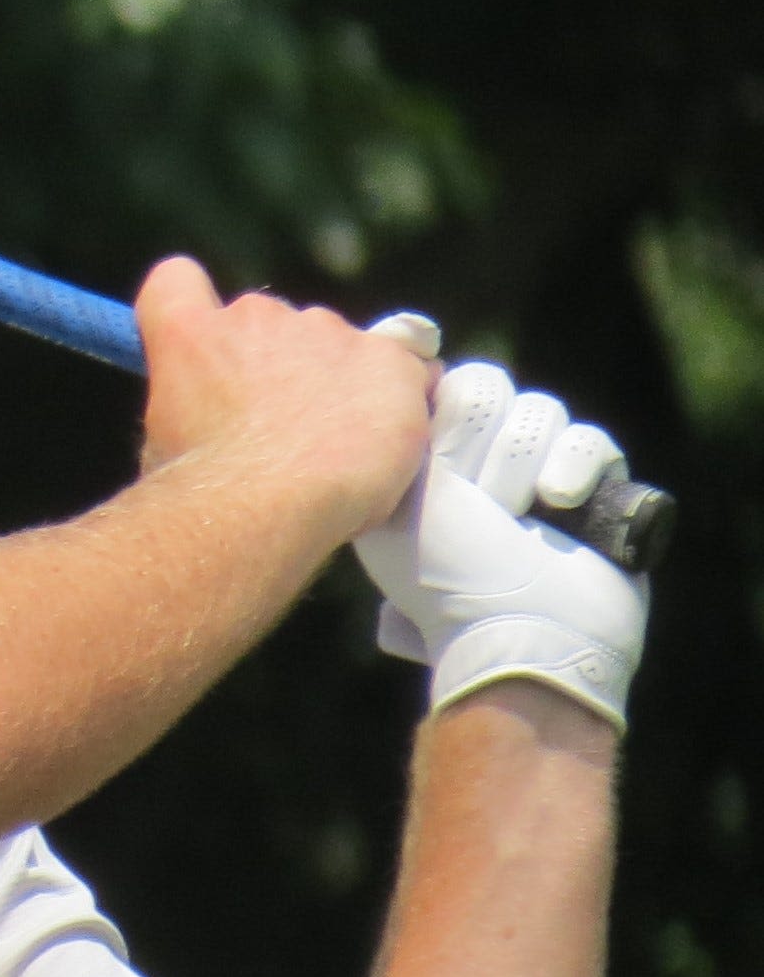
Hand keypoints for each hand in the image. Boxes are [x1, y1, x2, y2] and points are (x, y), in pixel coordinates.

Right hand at [134, 259, 435, 540]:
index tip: (207, 347)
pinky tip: (391, 439)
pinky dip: (403, 395)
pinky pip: (411, 366)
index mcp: (188, 334)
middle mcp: (255, 317)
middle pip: (268, 321)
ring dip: (338, 380)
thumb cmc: (204, 491)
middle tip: (281, 427)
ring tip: (337, 447)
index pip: (176, 281)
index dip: (193, 309)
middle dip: (276, 363)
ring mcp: (326, 331)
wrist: (268, 507)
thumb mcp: (165, 442)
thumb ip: (190, 405)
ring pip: (337, 344)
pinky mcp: (389, 359)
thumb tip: (210, 419)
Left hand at [351, 361, 648, 727]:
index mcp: (423, 458)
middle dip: (478, 447)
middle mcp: (477, 459)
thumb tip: (396, 347)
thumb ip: (385, 426)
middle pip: (488, 386)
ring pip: (539, 410)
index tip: (436, 460)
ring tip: (512, 519)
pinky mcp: (592, 483)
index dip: (441, 414)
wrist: (520, 629)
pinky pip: (590, 438)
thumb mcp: (394, 495)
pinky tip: (555, 506)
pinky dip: (573, 470)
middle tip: (473, 502)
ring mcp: (536, 470)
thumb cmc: (444, 572)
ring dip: (520, 469)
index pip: (439, 382)